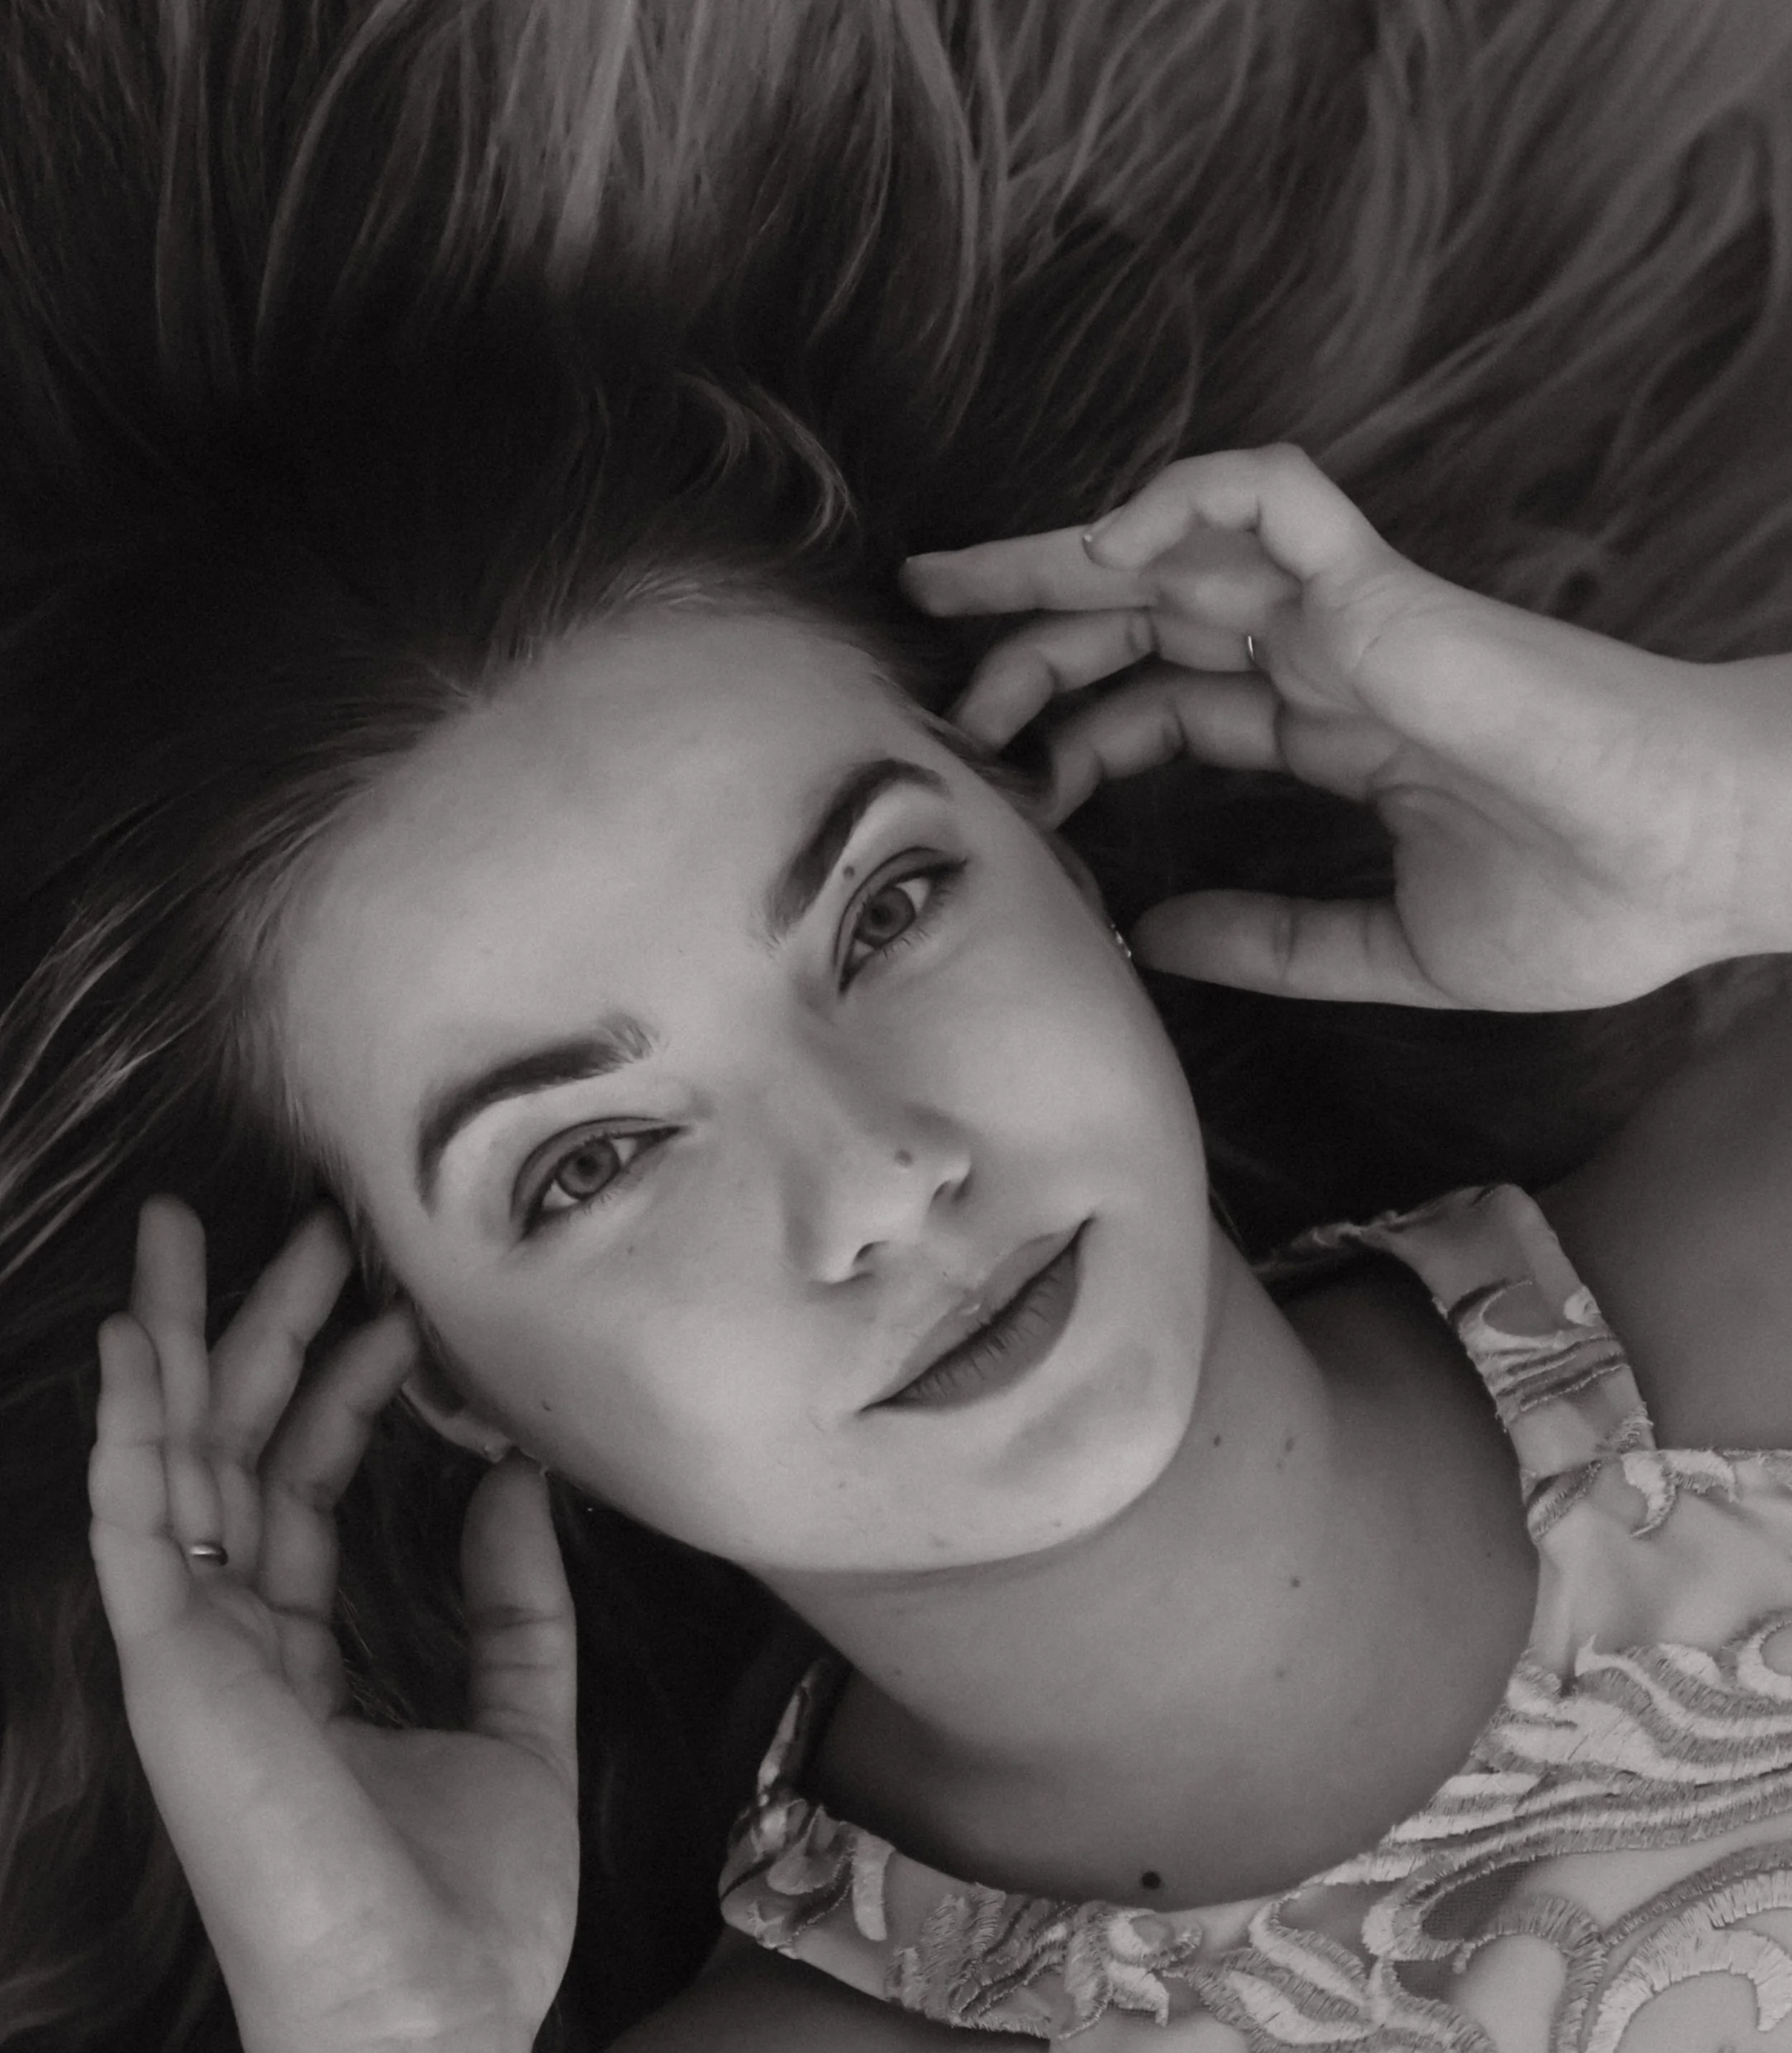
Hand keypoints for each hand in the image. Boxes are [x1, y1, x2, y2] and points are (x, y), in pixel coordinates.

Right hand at [87, 1198, 578, 2052]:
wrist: (428, 2018)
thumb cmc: (469, 1904)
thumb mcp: (520, 1719)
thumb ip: (513, 1600)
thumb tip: (520, 1476)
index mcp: (301, 1654)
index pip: (303, 1489)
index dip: (347, 1394)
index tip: (405, 1315)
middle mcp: (232, 1641)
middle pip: (231, 1452)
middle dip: (257, 1334)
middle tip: (302, 1227)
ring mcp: (192, 1651)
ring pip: (172, 1464)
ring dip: (179, 1346)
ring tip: (183, 1233)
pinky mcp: (169, 1667)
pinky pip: (136, 1525)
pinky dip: (130, 1431)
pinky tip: (139, 1345)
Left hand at [902, 445, 1787, 1008]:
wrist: (1701, 869)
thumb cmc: (1588, 905)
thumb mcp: (1388, 946)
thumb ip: (1271, 937)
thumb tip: (1150, 933)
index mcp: (1332, 730)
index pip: (1169, 702)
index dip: (1075, 727)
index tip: (1005, 784)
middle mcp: (1328, 660)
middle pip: (1146, 611)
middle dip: (1028, 617)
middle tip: (922, 641)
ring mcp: (1355, 618)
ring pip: (1177, 546)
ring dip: (1059, 562)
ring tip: (955, 599)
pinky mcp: (1391, 592)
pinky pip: (1273, 498)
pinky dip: (1184, 497)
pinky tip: (1101, 550)